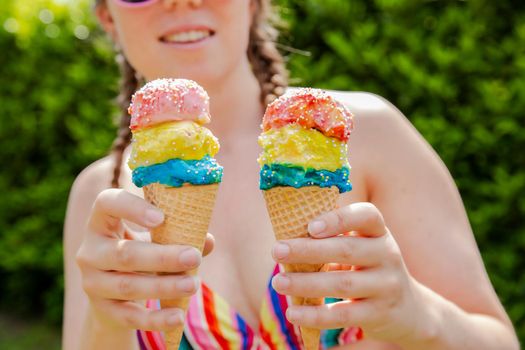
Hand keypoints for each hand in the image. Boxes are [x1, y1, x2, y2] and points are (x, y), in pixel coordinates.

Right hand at [76, 189, 213, 331]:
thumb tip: (207, 241)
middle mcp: (90, 250)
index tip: (161, 217)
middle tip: (194, 256)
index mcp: (102, 220)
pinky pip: (129, 316)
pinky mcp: (102, 309)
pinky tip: (177, 317)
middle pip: (124, 253)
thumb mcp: (156, 237)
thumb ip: (180, 234)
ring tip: (193, 285)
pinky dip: (155, 318)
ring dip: (164, 286)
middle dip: (162, 257)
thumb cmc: (142, 249)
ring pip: (128, 285)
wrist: (115, 292)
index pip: (107, 203)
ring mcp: (93, 282)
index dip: (132, 208)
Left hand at [271, 202, 430, 343]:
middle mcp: (387, 255)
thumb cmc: (369, 269)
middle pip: (346, 249)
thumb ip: (333, 240)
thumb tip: (286, 238)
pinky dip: (315, 315)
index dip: (339, 218)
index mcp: (379, 232)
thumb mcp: (362, 248)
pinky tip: (293, 312)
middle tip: (277, 250)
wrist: (409, 310)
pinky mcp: (380, 314)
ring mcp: (387, 285)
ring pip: (342, 283)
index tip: (311, 226)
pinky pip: (344, 315)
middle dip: (307, 250)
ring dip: (305, 283)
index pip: (367, 215)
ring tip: (277, 282)